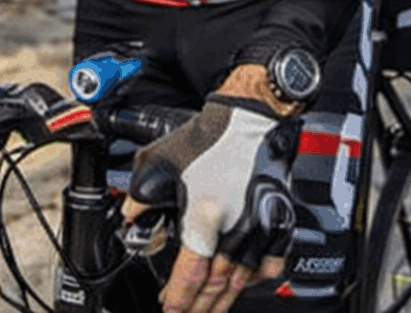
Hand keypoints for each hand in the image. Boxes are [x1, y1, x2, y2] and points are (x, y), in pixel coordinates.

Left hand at [121, 73, 300, 312]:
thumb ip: (142, 196)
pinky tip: (244, 282)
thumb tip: (131, 218)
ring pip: (241, 279)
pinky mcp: (279, 219)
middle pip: (215, 285)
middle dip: (198, 306)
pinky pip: (270, 264)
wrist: (251, 116)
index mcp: (205, 216)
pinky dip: (256, 279)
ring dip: (224, 297)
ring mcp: (261, 227)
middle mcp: (236, 228)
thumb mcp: (161, 161)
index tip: (170, 309)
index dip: (178, 299)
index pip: (189, 275)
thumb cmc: (211, 136)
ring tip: (210, 307)